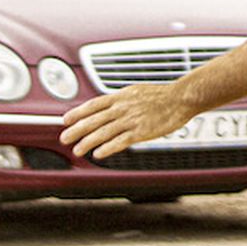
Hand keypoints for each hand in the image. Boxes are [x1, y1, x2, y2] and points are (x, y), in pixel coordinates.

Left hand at [60, 83, 195, 159]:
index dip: (77, 113)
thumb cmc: (163, 96)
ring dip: (87, 142)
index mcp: (121, 96)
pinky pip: (120, 141)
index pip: (93, 105)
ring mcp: (131, 120)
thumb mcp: (137, 91)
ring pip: (103, 132)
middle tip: (64, 139)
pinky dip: (107, 148)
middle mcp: (122, 108)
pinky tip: (98, 154)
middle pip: (93, 120)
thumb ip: (121, 100)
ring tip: (78, 150)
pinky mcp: (141, 132)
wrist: (182, 98)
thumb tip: (109, 106)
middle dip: (76, 130)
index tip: (65, 120)